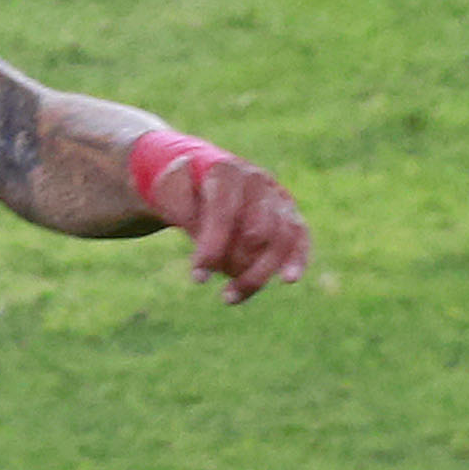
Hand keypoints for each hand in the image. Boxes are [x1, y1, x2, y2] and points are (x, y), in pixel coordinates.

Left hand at [139, 138, 312, 301]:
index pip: (224, 212)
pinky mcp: (290, 216)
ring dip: (258, 274)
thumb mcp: (168, 191)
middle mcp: (258, 181)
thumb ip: (181, 207)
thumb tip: (204, 237)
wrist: (203, 177)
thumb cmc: (184, 189)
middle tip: (209, 279)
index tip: (198, 277)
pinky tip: (288, 279)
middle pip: (258, 228)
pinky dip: (297, 259)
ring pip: (281, 239)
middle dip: (234, 262)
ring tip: (229, 297)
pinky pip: (300, 238)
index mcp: (227, 171)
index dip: (212, 247)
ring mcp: (277, 197)